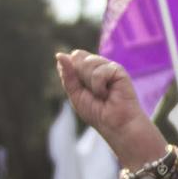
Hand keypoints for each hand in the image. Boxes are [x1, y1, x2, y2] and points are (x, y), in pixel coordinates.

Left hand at [56, 51, 166, 169]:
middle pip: (78, 57)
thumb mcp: (75, 94)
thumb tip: (59, 54)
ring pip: (87, 62)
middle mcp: (98, 65)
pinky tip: (108, 93)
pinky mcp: (118, 70)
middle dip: (80, 78)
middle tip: (92, 93)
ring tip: (101, 94)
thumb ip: (67, 75)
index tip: (80, 88)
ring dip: (90, 83)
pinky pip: (99, 72)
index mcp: (87, 69)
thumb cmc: (97, 112)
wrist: (115, 124)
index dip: (71, 70)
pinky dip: (99, 86)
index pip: (72, 57)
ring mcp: (108, 66)